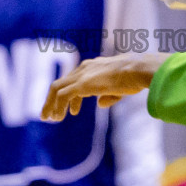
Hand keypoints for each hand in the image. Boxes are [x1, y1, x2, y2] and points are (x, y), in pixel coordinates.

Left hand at [42, 53, 167, 120]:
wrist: (138, 70)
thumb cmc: (135, 78)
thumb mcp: (121, 88)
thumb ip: (109, 95)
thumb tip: (100, 104)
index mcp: (93, 66)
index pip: (75, 80)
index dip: (71, 97)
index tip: (73, 111)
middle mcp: (85, 68)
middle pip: (61, 83)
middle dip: (53, 99)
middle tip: (49, 115)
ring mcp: (82, 75)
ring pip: (57, 88)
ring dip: (50, 104)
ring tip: (48, 118)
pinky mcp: (82, 84)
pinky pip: (63, 96)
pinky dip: (58, 107)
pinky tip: (59, 117)